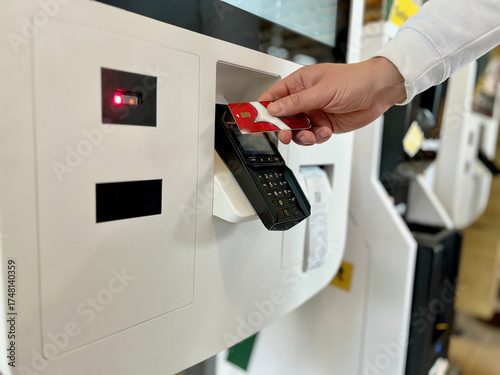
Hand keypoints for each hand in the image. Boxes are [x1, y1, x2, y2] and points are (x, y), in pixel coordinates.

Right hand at [258, 57, 406, 144]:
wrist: (379, 91)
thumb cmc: (354, 80)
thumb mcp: (322, 90)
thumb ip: (297, 102)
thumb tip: (275, 109)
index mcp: (300, 83)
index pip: (274, 97)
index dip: (264, 109)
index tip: (258, 121)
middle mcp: (305, 98)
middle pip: (283, 118)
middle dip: (283, 128)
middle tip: (285, 135)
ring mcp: (314, 112)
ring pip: (297, 130)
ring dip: (302, 136)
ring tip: (311, 135)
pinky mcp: (324, 124)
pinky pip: (313, 136)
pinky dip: (318, 137)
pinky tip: (326, 131)